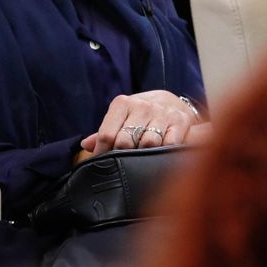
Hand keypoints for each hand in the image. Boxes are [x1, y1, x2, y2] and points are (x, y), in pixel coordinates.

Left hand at [79, 90, 201, 156]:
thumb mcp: (121, 118)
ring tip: (141, 160)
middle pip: (125, 142)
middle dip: (122, 157)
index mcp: (122, 104)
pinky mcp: (180, 122)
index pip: (106, 134)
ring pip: (148, 145)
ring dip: (143, 156)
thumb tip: (85, 146)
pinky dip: (163, 154)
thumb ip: (103, 132)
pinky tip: (159, 155)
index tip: (102, 163)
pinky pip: (169, 145)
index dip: (102, 153)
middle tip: (123, 164)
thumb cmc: (140, 115)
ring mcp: (162, 114)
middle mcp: (142, 106)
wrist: (171, 102)